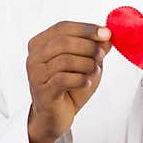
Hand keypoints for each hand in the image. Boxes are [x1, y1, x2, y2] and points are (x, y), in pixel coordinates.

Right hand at [26, 21, 111, 142]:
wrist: (56, 115)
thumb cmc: (69, 86)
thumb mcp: (85, 62)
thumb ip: (95, 47)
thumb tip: (108, 35)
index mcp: (40, 43)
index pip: (63, 27)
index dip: (86, 28)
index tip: (106, 33)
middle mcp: (34, 57)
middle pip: (63, 42)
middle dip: (88, 46)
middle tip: (102, 54)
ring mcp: (35, 75)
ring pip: (65, 60)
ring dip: (86, 64)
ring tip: (94, 70)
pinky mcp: (42, 92)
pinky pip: (63, 79)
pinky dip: (81, 79)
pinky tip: (86, 82)